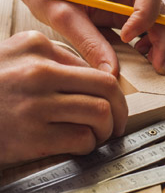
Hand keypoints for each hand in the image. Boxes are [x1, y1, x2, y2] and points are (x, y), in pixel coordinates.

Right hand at [0, 31, 127, 165]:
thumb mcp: (16, 56)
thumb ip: (56, 60)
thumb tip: (98, 79)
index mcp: (37, 48)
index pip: (95, 68)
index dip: (112, 91)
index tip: (113, 103)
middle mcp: (38, 72)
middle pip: (106, 89)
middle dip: (120, 110)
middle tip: (119, 122)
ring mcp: (35, 104)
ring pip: (99, 114)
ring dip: (107, 129)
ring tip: (100, 134)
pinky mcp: (31, 136)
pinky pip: (81, 139)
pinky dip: (89, 144)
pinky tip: (81, 144)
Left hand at [7, 0, 164, 75]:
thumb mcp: (63, 16)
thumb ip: (90, 43)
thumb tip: (111, 71)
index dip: (146, 15)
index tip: (128, 37)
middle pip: (162, 5)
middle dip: (163, 37)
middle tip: (159, 64)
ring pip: (161, 15)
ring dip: (161, 40)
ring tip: (153, 62)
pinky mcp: (127, 6)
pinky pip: (149, 22)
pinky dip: (151, 39)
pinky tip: (142, 52)